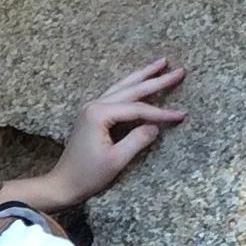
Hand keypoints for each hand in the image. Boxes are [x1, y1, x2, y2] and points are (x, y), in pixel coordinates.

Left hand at [38, 59, 187, 205]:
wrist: (63, 183)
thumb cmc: (87, 175)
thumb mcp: (116, 160)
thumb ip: (138, 141)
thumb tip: (156, 126)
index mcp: (99, 114)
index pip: (137, 109)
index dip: (161, 112)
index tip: (181, 115)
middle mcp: (94, 105)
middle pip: (131, 89)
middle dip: (156, 79)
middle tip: (179, 71)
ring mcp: (91, 108)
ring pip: (123, 86)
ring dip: (143, 75)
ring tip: (162, 63)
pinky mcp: (92, 114)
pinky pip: (115, 94)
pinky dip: (131, 86)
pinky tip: (139, 79)